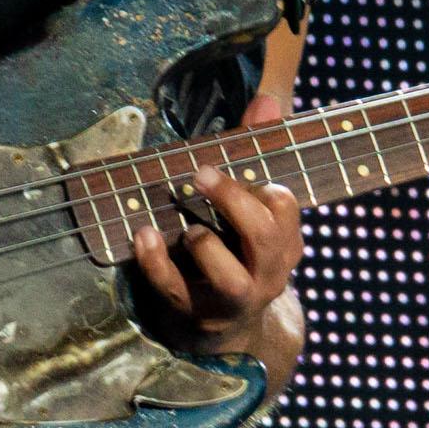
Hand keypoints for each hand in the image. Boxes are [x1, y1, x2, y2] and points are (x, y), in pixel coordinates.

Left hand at [130, 138, 304, 358]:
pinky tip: (142, 235)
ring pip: (229, 278)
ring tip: (187, 225)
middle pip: (262, 240)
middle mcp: (266, 275)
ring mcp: (231, 299)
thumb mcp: (251, 207)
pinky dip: (156, 262)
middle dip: (232, 202)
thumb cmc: (238, 249)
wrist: (225, 327)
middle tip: (200, 174)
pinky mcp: (194, 313)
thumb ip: (256, 152)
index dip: (268, 189)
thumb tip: (265, 100)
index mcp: (284, 244)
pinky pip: (174, 290)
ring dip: (204, 243)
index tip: (244, 171)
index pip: (286, 210)